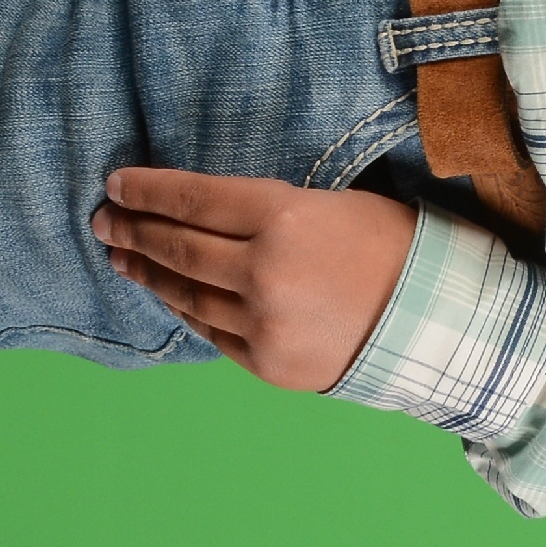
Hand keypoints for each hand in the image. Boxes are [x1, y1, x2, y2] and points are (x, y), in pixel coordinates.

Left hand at [92, 167, 419, 392]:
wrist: (440, 322)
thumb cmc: (394, 247)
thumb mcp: (333, 203)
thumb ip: (268, 210)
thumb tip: (205, 213)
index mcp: (285, 216)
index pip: (193, 198)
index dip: (147, 190)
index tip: (116, 184)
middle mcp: (264, 269)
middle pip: (178, 246)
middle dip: (134, 230)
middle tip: (104, 220)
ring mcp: (262, 322)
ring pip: (186, 292)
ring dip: (149, 273)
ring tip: (123, 257)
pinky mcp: (267, 363)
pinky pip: (211, 330)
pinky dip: (186, 308)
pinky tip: (170, 294)